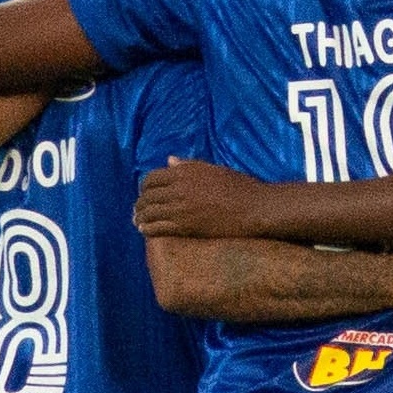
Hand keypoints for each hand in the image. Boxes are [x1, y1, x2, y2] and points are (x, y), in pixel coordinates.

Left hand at [132, 155, 282, 238]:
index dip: (144, 187)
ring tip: (138, 221)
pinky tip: (145, 231)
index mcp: (184, 172)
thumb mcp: (213, 169)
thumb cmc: (239, 186)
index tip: (144, 193)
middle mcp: (178, 189)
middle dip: (140, 203)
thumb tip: (170, 161)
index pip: (152, 178)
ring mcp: (180, 209)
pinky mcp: (186, 227)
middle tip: (138, 209)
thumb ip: (188, 165)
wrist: (254, 208)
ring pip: (150, 213)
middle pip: (148, 197)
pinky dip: (149, 229)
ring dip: (141, 217)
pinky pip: (159, 228)